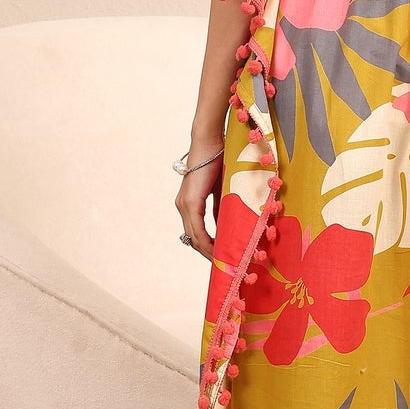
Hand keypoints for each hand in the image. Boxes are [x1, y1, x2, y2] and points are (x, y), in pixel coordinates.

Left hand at [177, 139, 223, 258]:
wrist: (210, 142)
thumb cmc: (218, 161)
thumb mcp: (221, 190)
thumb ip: (221, 208)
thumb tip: (227, 226)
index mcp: (189, 203)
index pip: (195, 233)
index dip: (207, 247)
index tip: (220, 258)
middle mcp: (183, 206)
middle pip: (193, 239)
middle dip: (208, 254)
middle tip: (224, 266)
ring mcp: (184, 205)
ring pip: (194, 238)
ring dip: (208, 251)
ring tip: (223, 262)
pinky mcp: (190, 202)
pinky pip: (197, 230)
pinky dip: (207, 242)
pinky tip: (217, 250)